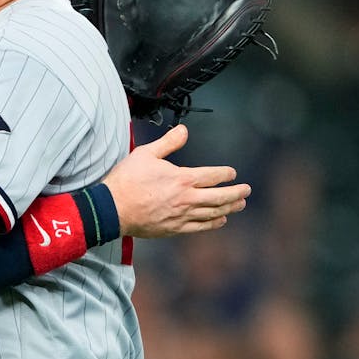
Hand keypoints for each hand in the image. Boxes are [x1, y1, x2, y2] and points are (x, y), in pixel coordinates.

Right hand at [104, 124, 249, 236]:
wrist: (112, 209)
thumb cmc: (127, 180)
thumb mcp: (146, 153)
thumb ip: (169, 142)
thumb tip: (184, 130)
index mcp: (182, 178)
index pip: (213, 176)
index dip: (226, 174)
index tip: (232, 173)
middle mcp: (187, 198)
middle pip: (220, 197)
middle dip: (237, 193)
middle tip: (246, 190)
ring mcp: (182, 215)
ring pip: (214, 213)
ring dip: (230, 208)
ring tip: (239, 205)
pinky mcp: (174, 228)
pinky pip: (201, 227)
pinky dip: (214, 223)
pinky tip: (220, 220)